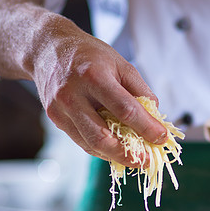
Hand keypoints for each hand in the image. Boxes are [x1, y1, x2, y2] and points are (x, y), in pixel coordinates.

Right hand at [31, 14, 168, 166]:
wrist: (48, 50)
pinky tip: (116, 150)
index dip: (146, 127)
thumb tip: (155, 118)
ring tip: (135, 159)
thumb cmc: (89, 55)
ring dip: (115, 156)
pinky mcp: (55, 118)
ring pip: (90, 144)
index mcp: (93, 76)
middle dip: (128, 154)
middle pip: (102, 136)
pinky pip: (81, 141)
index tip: (161, 137)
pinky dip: (101, 149)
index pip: (124, 109)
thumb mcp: (120, 63)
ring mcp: (60, 109)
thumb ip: (140, 90)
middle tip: (147, 160)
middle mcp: (72, 95)